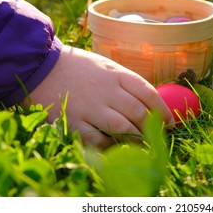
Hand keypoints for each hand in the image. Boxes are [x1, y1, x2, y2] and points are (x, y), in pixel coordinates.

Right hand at [22, 45, 174, 148]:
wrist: (42, 67)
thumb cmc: (78, 67)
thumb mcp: (106, 65)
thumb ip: (126, 81)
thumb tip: (149, 100)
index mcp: (117, 74)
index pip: (148, 93)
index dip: (163, 110)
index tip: (170, 121)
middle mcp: (107, 91)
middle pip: (138, 113)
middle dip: (152, 127)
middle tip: (159, 135)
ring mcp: (91, 108)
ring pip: (123, 128)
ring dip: (136, 139)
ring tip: (144, 144)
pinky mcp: (75, 122)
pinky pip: (98, 140)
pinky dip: (111, 146)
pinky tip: (117, 147)